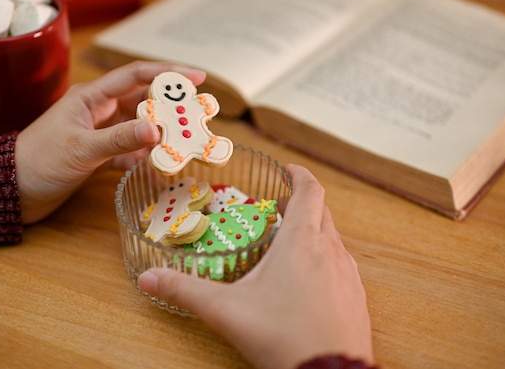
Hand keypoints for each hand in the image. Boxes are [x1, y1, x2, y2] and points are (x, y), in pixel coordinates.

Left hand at [15, 60, 205, 223]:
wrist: (11, 191)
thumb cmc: (39, 162)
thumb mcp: (81, 149)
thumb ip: (119, 138)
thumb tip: (157, 131)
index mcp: (91, 97)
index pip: (135, 76)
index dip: (168, 73)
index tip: (198, 77)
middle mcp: (98, 110)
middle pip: (142, 100)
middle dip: (170, 107)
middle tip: (199, 115)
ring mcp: (98, 132)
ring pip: (139, 127)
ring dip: (160, 135)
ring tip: (185, 143)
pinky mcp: (97, 155)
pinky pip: (129, 151)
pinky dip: (144, 159)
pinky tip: (158, 169)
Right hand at [138, 164, 373, 368]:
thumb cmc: (281, 335)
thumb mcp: (226, 310)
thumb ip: (185, 290)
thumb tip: (148, 278)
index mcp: (303, 241)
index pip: (310, 190)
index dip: (299, 174)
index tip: (288, 169)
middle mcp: (332, 251)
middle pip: (321, 211)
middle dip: (301, 203)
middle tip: (277, 209)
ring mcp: (349, 275)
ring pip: (333, 239)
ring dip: (314, 232)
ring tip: (289, 243)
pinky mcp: (356, 298)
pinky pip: (342, 266)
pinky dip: (325, 259)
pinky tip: (307, 280)